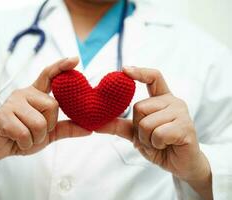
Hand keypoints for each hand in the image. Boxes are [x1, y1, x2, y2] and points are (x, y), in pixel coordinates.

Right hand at [0, 57, 90, 161]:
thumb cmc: (23, 136)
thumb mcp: (48, 133)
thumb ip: (66, 128)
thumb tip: (90, 129)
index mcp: (35, 94)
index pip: (48, 75)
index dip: (61, 66)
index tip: (75, 59)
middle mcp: (24, 94)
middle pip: (52, 105)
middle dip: (48, 125)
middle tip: (35, 132)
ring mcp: (12, 104)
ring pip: (39, 123)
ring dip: (36, 138)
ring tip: (25, 138)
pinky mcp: (2, 116)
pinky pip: (25, 133)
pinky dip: (25, 143)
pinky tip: (17, 141)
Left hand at [98, 67, 211, 198]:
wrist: (179, 164)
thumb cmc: (159, 145)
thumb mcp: (135, 133)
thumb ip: (118, 125)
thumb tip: (95, 124)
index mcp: (161, 99)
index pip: (153, 77)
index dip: (139, 72)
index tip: (124, 70)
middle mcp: (172, 101)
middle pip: (139, 107)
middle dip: (138, 128)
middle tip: (150, 137)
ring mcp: (181, 113)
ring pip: (147, 122)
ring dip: (147, 139)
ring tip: (158, 143)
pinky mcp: (186, 127)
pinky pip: (158, 134)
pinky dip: (156, 144)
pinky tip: (166, 145)